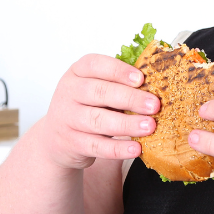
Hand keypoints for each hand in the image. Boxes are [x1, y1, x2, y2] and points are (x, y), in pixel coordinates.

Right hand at [39, 54, 157, 169]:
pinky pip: (97, 146)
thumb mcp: (96, 89)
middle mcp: (68, 92)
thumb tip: (156, 84)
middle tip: (154, 105)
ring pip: (98, 120)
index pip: (94, 65)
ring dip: (127, 124)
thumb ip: (119, 84)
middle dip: (130, 99)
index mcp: (77, 72)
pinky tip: (136, 148)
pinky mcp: (71, 143)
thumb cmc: (87, 107)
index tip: (141, 78)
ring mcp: (67, 118)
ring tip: (150, 126)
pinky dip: (118, 149)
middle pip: (99, 92)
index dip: (118, 70)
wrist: (57, 138)